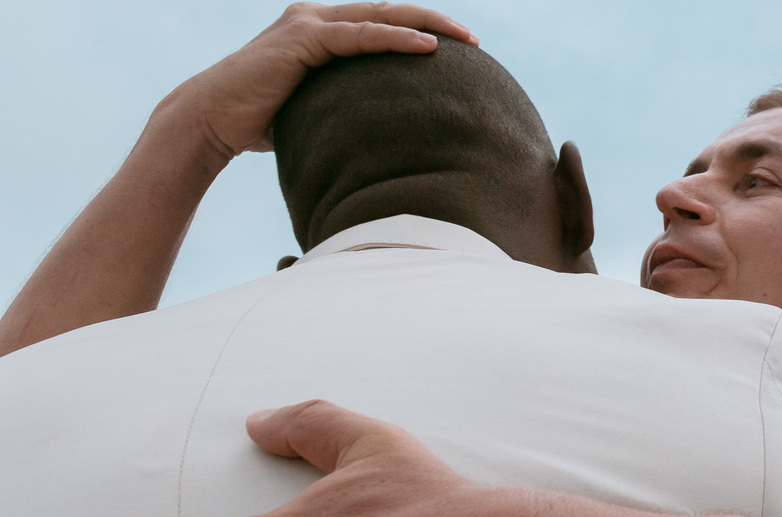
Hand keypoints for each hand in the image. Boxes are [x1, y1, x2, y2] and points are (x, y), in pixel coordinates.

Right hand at [163, 2, 477, 158]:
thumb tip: (375, 143)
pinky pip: (360, 35)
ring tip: (464, 40)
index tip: (457, 50)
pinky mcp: (302, 38)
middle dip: (434, 23)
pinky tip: (427, 48)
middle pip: (388, 12)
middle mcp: (316, 19)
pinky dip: (395, 39)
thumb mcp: (313, 114)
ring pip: (380, 17)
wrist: (212, 121)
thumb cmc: (260, 124)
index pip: (380, 25)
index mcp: (321, 32)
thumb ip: (342, 112)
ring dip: (426, 26)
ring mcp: (308, 23)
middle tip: (474, 40)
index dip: (419, 32)